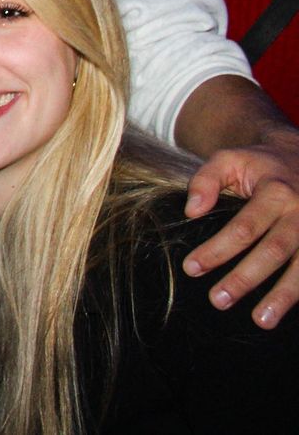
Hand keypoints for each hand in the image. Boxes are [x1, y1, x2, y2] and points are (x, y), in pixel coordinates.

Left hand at [182, 130, 298, 327]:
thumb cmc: (259, 163)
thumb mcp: (228, 159)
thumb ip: (205, 180)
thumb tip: (191, 211)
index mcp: (275, 192)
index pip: (243, 228)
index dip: (217, 250)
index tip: (192, 268)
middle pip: (273, 251)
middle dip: (245, 278)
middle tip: (218, 300)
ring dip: (283, 296)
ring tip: (262, 320)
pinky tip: (289, 312)